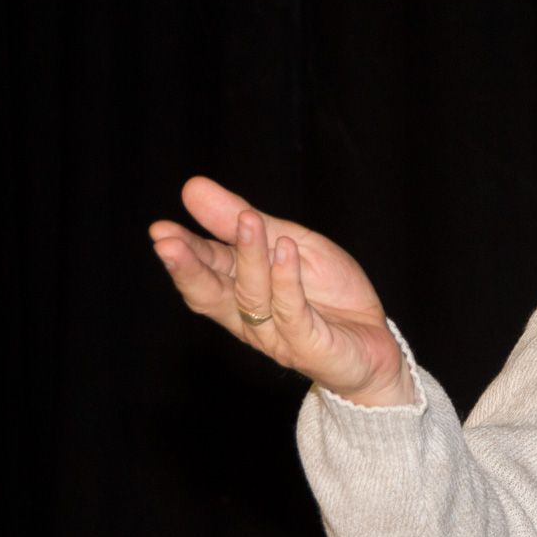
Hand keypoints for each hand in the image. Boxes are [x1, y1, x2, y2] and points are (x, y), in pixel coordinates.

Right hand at [149, 176, 413, 406]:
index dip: (184, 252)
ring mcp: (278, 335)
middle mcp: (251, 318)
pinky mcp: (308, 347)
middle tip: (167, 241)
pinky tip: (284, 250)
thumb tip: (193, 189)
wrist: (376, 342)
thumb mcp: (291, 243)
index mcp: (240, 292)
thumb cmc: (329, 294)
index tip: (161, 230)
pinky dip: (287, 279)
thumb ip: (247, 223)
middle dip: (189, 266)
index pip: (206, 271)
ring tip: (247, 219)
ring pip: (253, 296)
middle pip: (212, 293)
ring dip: (248, 256)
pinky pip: (293, 312)